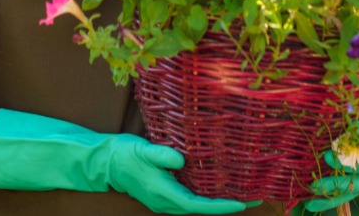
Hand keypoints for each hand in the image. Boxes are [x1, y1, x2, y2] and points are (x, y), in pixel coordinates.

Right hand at [105, 135, 254, 214]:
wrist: (106, 163)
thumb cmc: (125, 155)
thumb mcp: (143, 150)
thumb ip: (162, 156)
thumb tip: (182, 160)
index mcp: (164, 194)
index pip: (198, 206)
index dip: (220, 206)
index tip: (241, 204)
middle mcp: (167, 202)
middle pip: (202, 208)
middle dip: (226, 204)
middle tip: (252, 196)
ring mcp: (165, 200)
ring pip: (197, 204)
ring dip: (218, 200)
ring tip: (240, 191)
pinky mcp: (164, 193)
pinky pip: (190, 197)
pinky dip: (206, 194)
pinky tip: (217, 184)